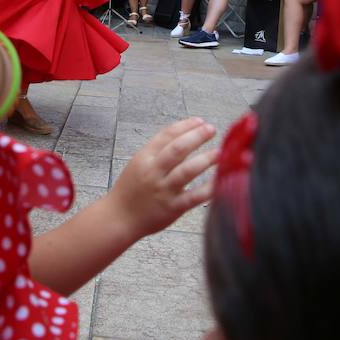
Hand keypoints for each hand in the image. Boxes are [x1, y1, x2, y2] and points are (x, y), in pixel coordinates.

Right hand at [108, 118, 218, 241]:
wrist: (118, 217)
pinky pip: (193, 197)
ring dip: (205, 159)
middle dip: (196, 136)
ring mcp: (163, 190)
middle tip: (211, 129)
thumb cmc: (130, 190)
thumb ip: (158, 152)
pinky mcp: (172, 208)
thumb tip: (185, 137)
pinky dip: (208, 189)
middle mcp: (154, 171)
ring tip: (220, 152)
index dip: (185, 126)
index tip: (200, 121)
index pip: (167, 135)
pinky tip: (220, 180)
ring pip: (187, 171)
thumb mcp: (138, 164)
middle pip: (177, 149)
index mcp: (144, 157)